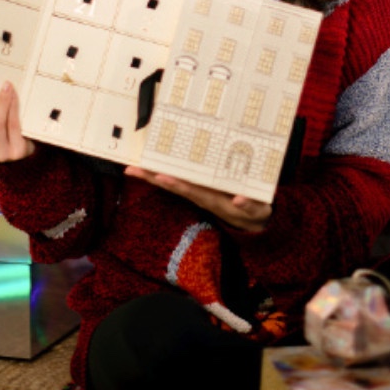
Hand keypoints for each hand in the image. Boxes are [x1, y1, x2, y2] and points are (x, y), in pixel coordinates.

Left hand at [123, 166, 271, 232]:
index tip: (159, 176)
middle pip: (175, 185)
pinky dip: (166, 176)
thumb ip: (250, 206)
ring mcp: (200, 192)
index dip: (175, 183)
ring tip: (136, 167)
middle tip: (132, 169)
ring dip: (155, 175)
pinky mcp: (202, 188)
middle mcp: (202, 195)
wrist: (254, 222)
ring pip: (175, 182)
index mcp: (213, 200)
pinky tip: (151, 171)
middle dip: (153, 178)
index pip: (191, 190)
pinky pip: (182, 180)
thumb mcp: (257, 212)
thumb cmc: (255, 213)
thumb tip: (239, 199)